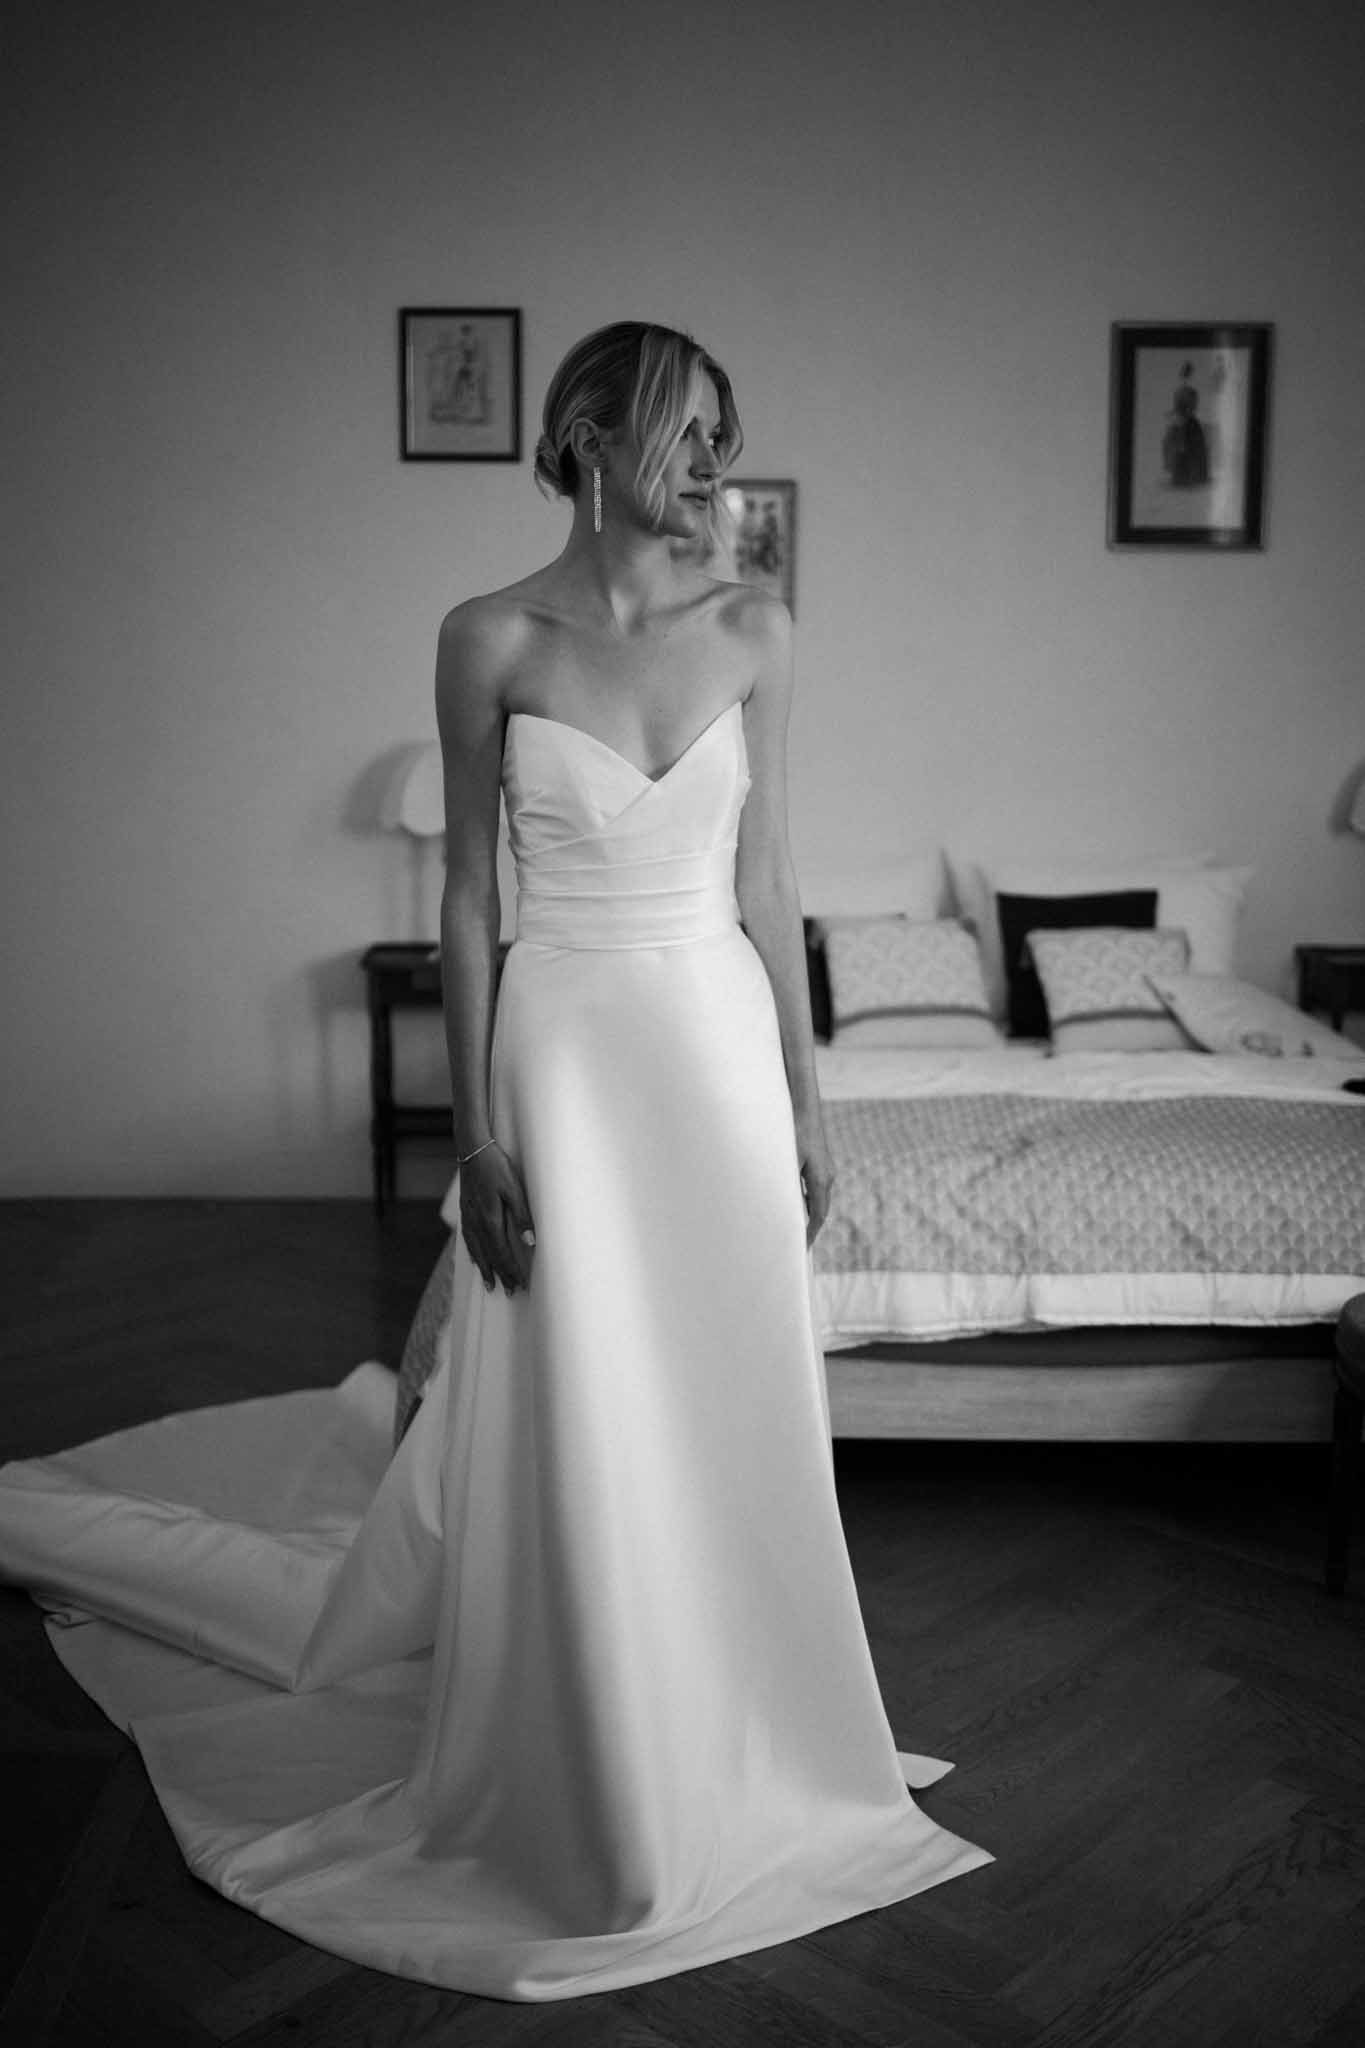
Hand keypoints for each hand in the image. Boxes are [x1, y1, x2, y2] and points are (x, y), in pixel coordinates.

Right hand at [458, 1144, 535, 1294]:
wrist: (472, 1149)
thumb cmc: (496, 1166)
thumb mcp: (514, 1188)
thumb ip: (522, 1216)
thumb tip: (530, 1242)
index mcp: (490, 1219)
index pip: (502, 1252)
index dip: (511, 1270)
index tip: (520, 1284)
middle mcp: (477, 1222)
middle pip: (489, 1255)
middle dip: (500, 1274)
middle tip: (509, 1291)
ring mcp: (468, 1216)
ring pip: (476, 1250)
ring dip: (485, 1268)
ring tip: (490, 1284)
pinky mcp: (465, 1209)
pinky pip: (468, 1239)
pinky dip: (473, 1252)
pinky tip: (475, 1258)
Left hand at [796, 1117, 835, 1246]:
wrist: (804, 1107)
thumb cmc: (794, 1131)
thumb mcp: (787, 1160)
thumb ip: (787, 1185)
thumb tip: (783, 1206)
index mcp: (821, 1180)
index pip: (818, 1215)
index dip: (810, 1232)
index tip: (802, 1247)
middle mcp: (827, 1176)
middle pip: (820, 1208)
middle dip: (810, 1226)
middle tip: (797, 1242)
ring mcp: (825, 1169)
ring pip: (818, 1197)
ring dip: (808, 1212)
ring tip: (794, 1226)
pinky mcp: (819, 1162)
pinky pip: (814, 1187)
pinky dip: (806, 1198)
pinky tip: (793, 1200)